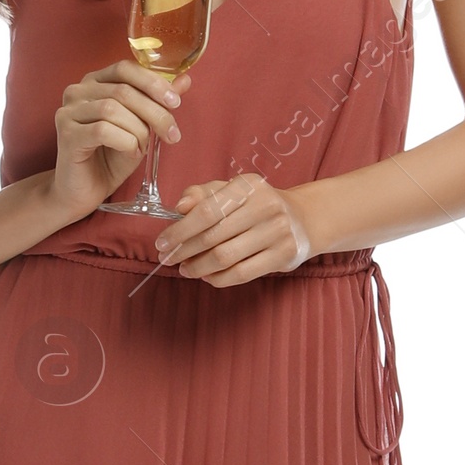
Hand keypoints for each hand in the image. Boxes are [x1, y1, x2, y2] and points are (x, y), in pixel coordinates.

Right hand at [52, 60, 190, 218]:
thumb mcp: (141, 127)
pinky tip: (131, 152)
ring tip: (143, 149)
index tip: (176, 102)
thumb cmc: (110, 158)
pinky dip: (125, 142)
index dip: (153, 83)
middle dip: (155, 113)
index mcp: (95, 82)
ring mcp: (68, 112)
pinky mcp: (67, 134)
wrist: (84, 191)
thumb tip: (184, 80)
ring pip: (113, 109)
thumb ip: (158, 102)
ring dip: (138, 131)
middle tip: (171, 134)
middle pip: (123, 91)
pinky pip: (103, 130)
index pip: (125, 68)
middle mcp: (77, 91)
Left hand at [154, 175, 312, 284]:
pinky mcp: (283, 255)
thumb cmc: (256, 205)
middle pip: (214, 236)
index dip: (180, 230)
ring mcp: (277, 232)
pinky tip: (207, 276)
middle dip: (184, 250)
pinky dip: (218, 278)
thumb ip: (202, 194)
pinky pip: (242, 273)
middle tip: (169, 258)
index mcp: (249, 186)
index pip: (207, 210)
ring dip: (199, 267)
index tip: (162, 242)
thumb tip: (179, 207)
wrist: (302, 219)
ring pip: (226, 258)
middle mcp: (266, 206)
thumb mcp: (231, 191)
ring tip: (186, 269)